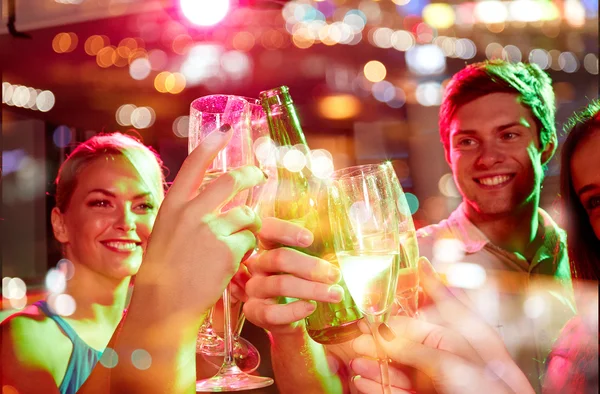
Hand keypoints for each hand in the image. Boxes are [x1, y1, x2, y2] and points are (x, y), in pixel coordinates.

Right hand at [134, 125, 266, 320]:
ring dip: (250, 227)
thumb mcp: (163, 235)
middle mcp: (190, 213)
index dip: (212, 144)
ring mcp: (210, 230)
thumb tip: (201, 199)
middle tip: (259, 176)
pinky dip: (248, 250)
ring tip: (239, 243)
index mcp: (171, 207)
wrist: (164, 308)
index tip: (226, 129)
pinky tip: (234, 262)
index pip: (193, 165)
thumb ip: (182, 216)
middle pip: (231, 181)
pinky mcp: (228, 250)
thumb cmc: (162, 275)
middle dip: (251, 176)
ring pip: (248, 215)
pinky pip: (251, 241)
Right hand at [243, 217, 343, 334]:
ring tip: (335, 294)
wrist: (289, 319)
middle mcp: (257, 265)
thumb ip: (316, 250)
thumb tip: (338, 237)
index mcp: (268, 246)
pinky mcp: (255, 312)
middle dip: (310, 266)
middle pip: (279, 258)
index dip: (285, 231)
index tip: (310, 239)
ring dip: (311, 289)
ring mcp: (253, 289)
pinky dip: (295, 310)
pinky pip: (273, 312)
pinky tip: (311, 307)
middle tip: (335, 275)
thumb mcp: (306, 264)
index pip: (268, 229)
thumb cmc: (300, 283)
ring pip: (280, 284)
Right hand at [350, 257, 533, 393]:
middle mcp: (446, 357)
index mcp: (460, 338)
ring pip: (398, 368)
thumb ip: (415, 347)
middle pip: (405, 344)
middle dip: (379, 340)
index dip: (393, 315)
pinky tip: (364, 381)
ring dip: (375, 363)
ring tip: (355, 359)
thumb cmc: (489, 393)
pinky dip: (379, 386)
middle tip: (356, 334)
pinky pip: (398, 390)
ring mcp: (436, 381)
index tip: (369, 312)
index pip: (418, 320)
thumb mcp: (450, 362)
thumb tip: (385, 333)